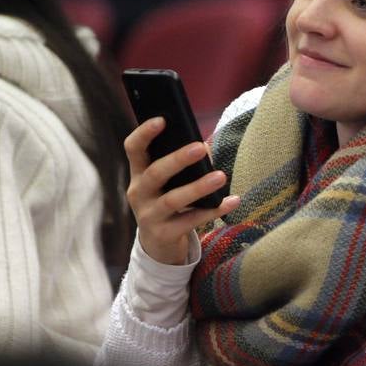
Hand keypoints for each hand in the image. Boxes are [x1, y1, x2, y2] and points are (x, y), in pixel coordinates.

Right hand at [124, 117, 239, 264]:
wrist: (158, 245)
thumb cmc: (168, 204)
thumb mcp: (168, 184)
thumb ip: (181, 166)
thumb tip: (205, 146)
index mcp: (138, 174)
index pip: (133, 149)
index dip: (144, 133)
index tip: (162, 119)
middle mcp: (139, 193)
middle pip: (155, 172)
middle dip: (178, 159)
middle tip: (200, 147)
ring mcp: (149, 215)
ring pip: (173, 199)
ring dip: (198, 187)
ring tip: (221, 176)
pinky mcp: (163, 234)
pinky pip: (191, 221)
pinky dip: (213, 210)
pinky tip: (232, 201)